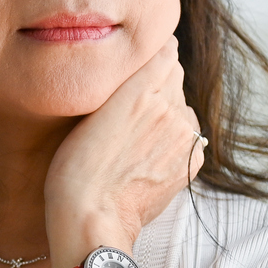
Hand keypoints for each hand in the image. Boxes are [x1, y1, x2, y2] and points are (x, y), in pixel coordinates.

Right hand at [42, 37, 204, 267]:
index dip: (149, 56)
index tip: (135, 65)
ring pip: (182, 107)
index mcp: (141, 87)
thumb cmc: (75, 166)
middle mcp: (170, 106)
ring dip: (166, 113)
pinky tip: (148, 155)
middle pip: (174, 78)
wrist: (92, 217)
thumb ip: (123, 81)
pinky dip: (174, 139)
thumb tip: (149, 58)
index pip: (164, 50)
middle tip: (126, 110)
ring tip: (135, 137)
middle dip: (156, 85)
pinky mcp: (192, 160)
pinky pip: (189, 135)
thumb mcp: (87, 110)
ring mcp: (185, 135)